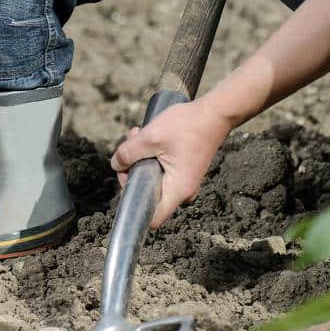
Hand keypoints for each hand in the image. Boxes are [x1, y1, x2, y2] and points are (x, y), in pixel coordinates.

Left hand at [110, 99, 230, 227]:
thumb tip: (115, 164)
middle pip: (149, 193)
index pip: (153, 216)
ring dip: (140, 158)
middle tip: (129, 146)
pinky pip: (161, 169)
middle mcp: (182, 191)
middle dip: (132, 169)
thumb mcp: (151, 137)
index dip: (134, 202)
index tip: (126, 176)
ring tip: (137, 135)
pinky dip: (151, 155)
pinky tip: (147, 136)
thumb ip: (129, 153)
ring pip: (153, 177)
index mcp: (177, 190)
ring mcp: (184, 180)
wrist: (214, 114)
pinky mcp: (184, 169)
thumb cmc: (187, 126)